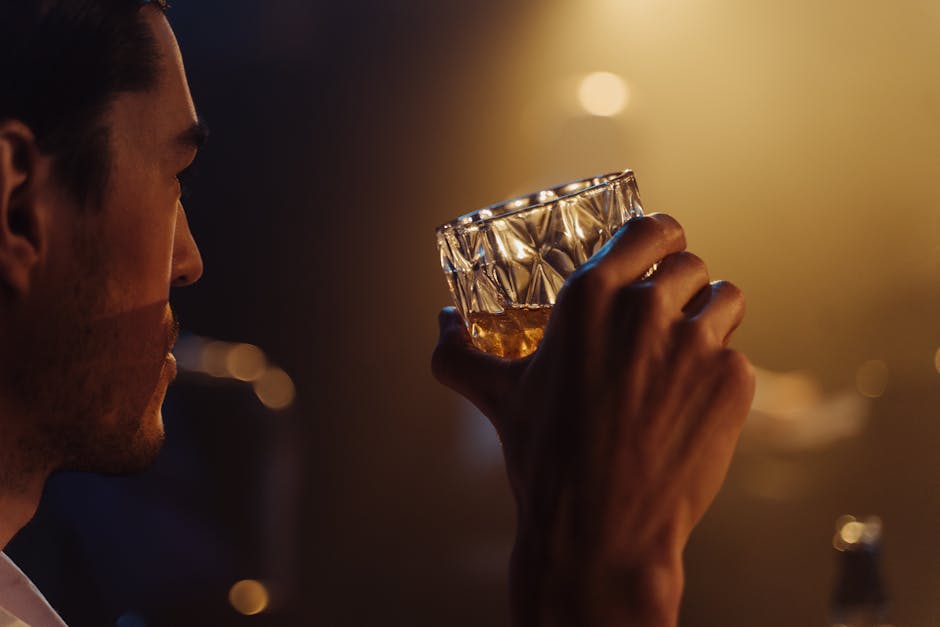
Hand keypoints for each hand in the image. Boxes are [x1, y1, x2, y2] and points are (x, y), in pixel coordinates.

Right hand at [432, 214, 755, 626]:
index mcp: (590, 296)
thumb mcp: (497, 396)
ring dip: (711, 319)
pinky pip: (738, 356)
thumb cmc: (544, 459)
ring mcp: (694, 343)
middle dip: (681, 287)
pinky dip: (721, 376)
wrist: (599, 532)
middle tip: (666, 323)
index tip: (659, 255)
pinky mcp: (732, 381)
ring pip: (725, 300)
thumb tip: (441, 323)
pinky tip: (692, 407)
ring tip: (687, 357)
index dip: (660, 238)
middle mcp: (645, 307)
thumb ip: (459, 353)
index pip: (650, 227)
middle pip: (690, 264)